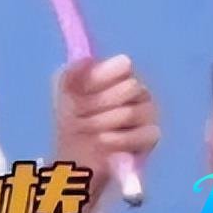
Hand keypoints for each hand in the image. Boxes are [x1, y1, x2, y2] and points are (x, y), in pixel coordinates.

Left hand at [54, 54, 159, 196]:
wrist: (75, 153)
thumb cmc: (72, 115)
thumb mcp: (63, 90)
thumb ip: (71, 72)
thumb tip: (86, 60)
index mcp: (120, 73)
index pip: (123, 64)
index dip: (101, 77)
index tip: (81, 89)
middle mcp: (138, 90)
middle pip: (131, 87)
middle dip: (99, 102)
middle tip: (79, 113)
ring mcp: (147, 113)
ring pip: (132, 113)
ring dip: (103, 122)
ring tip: (86, 128)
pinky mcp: (150, 137)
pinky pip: (141, 135)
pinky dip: (118, 140)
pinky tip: (102, 141)